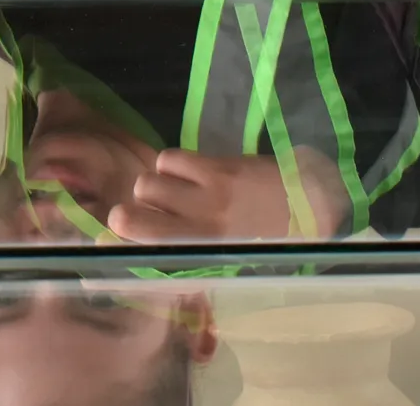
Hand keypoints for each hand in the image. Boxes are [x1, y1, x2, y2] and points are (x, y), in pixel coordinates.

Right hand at [106, 149, 348, 243]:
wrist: (313, 202)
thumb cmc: (271, 239)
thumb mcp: (233, 260)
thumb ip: (192, 255)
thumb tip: (150, 248)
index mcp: (206, 256)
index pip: (150, 253)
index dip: (120, 245)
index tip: (106, 240)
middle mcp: (202, 228)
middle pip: (134, 214)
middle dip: (127, 213)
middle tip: (138, 213)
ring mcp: (209, 195)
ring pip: (149, 183)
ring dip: (153, 185)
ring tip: (172, 190)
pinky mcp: (217, 167)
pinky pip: (171, 159)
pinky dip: (170, 164)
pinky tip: (186, 172)